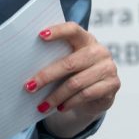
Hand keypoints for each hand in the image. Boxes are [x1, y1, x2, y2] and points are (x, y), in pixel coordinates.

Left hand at [24, 22, 119, 138]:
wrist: (96, 94)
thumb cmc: (75, 73)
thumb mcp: (67, 62)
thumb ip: (54, 58)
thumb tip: (26, 66)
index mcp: (86, 39)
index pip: (73, 30)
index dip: (58, 31)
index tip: (40, 36)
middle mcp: (99, 50)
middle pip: (70, 62)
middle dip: (47, 76)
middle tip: (29, 87)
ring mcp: (108, 67)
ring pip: (76, 82)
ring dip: (56, 96)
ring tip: (42, 105)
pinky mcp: (113, 85)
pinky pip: (87, 95)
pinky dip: (70, 102)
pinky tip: (59, 108)